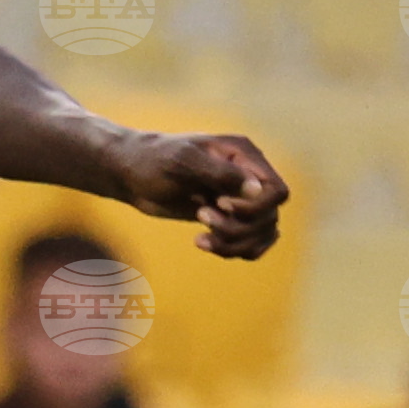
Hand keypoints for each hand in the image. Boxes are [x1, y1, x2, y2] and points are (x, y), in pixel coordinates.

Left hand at [114, 130, 287, 258]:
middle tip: (202, 215)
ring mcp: (238, 200)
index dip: (255, 208)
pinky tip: (201, 242)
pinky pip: (247, 245)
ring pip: (261, 235)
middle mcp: (248, 178)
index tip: (222, 204)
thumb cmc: (154, 160)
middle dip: (238, 228)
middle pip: (270, 218)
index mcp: (244, 156)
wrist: (132, 173)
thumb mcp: (184, 161)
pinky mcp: (226, 219)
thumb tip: (257, 190)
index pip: (277, 191)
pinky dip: (230, 251)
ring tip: (200, 234)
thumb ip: (220, 174)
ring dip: (233, 243)